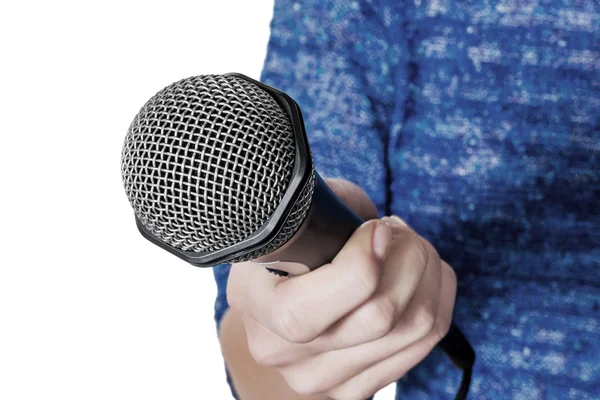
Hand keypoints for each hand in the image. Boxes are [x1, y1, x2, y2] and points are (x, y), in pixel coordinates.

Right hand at [226, 178, 456, 399]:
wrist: (275, 308)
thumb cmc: (292, 250)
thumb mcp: (296, 217)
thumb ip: (328, 213)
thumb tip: (379, 232)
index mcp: (255, 303)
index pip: (307, 310)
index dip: (360, 263)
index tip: (377, 228)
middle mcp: (280, 350)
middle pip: (378, 317)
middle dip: (410, 257)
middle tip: (399, 232)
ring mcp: (318, 378)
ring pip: (413, 330)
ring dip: (428, 275)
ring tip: (410, 249)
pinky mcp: (353, 390)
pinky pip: (422, 346)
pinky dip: (436, 301)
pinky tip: (418, 278)